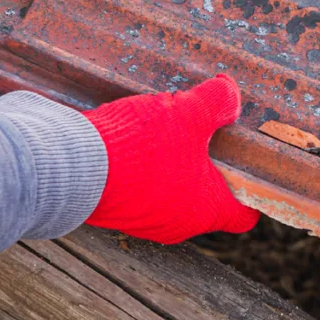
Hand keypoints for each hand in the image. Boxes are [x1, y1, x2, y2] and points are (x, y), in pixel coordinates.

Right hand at [81, 74, 259, 243]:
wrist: (68, 164)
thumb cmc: (139, 148)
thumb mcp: (188, 113)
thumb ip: (217, 102)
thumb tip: (230, 94)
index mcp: (205, 211)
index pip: (242, 216)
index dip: (251, 194)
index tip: (249, 169)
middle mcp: (176, 224)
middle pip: (207, 200)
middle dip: (208, 168)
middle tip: (206, 134)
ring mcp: (142, 220)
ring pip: (171, 193)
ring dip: (172, 166)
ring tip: (166, 130)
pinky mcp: (113, 208)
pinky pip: (139, 190)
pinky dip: (143, 169)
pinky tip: (135, 139)